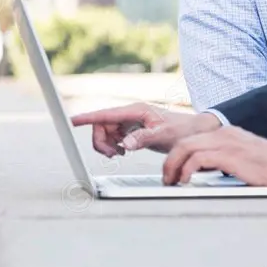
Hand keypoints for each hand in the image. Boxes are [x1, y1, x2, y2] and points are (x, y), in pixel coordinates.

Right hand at [70, 102, 221, 155]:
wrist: (194, 131)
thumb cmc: (182, 130)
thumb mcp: (164, 136)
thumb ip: (143, 138)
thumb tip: (125, 144)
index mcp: (136, 111)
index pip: (106, 114)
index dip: (87, 118)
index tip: (71, 121)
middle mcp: (130, 114)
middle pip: (102, 125)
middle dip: (100, 141)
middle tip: (112, 155)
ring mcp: (130, 121)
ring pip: (105, 132)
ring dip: (106, 145)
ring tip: (119, 155)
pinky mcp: (132, 129)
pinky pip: (113, 137)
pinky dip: (113, 146)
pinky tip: (123, 152)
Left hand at [162, 126, 266, 186]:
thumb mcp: (241, 157)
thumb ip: (223, 158)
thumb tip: (205, 169)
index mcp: (225, 133)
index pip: (192, 139)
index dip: (177, 155)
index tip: (173, 171)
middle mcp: (222, 133)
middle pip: (184, 141)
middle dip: (170, 161)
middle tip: (167, 179)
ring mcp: (225, 142)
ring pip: (186, 147)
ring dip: (173, 166)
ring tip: (172, 182)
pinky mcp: (229, 154)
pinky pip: (198, 158)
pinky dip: (186, 169)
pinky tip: (186, 181)